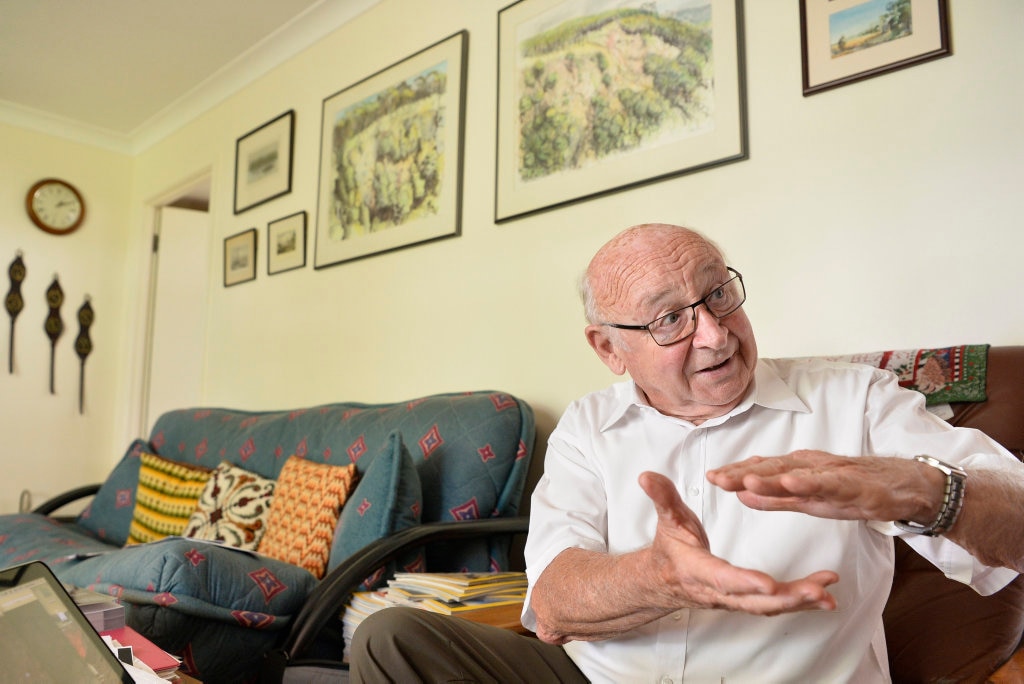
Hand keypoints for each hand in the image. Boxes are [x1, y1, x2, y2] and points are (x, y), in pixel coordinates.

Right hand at [640, 471, 837, 615]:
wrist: (661, 582)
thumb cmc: (669, 548)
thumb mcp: (666, 519)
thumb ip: (661, 497)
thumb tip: (646, 476)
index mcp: (697, 570)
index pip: (722, 578)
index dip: (744, 581)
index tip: (769, 583)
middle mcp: (718, 592)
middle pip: (754, 601)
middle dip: (788, 598)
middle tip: (818, 591)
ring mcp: (733, 600)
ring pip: (769, 607)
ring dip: (800, 601)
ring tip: (828, 594)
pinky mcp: (746, 601)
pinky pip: (775, 606)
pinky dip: (801, 603)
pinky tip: (826, 599)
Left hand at [705, 450, 943, 523]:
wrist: (905, 486)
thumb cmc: (856, 490)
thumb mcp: (810, 499)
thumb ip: (777, 499)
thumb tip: (742, 496)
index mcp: (799, 470)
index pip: (761, 471)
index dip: (735, 475)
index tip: (710, 478)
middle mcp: (812, 467)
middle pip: (772, 469)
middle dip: (742, 474)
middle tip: (714, 478)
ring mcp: (833, 474)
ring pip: (797, 474)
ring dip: (769, 476)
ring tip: (744, 480)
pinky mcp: (855, 485)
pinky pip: (830, 483)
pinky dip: (810, 482)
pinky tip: (792, 482)